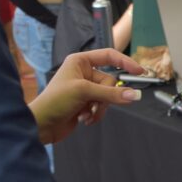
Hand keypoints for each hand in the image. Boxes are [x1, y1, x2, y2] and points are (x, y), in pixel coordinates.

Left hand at [30, 48, 144, 144]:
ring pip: (108, 97)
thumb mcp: (84, 92)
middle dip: (104, 97)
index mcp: (80, 61)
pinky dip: (96, 114)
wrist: (41, 125)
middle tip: (92, 104)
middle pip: (110, 82)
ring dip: (99, 108)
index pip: (109, 56)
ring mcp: (86, 89)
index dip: (126, 62)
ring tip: (85, 114)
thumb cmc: (55, 101)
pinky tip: (84, 119)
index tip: (140, 72)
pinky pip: (102, 107)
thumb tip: (134, 95)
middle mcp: (84, 73)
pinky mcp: (86, 103)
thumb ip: (111, 94)